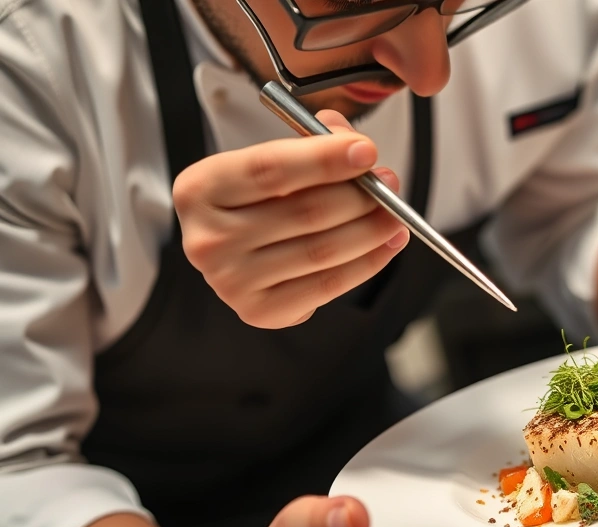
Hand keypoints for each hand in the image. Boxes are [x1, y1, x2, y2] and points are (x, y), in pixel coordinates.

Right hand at [173, 110, 409, 328]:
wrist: (228, 249)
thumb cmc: (251, 200)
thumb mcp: (267, 160)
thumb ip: (310, 143)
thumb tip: (356, 147)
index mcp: (201, 189)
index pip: (270, 170)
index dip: (324, 160)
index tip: (366, 151)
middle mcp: (209, 239)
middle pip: (304, 212)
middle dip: (360, 195)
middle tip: (389, 182)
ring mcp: (231, 281)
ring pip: (323, 250)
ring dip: (371, 229)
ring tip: (395, 214)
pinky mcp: (260, 310)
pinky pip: (328, 285)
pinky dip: (368, 262)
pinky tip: (387, 244)